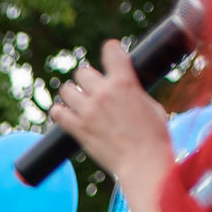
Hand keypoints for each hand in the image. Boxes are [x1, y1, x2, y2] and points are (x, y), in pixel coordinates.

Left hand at [49, 40, 174, 189]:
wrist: (143, 162)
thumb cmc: (154, 137)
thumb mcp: (151, 105)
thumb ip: (134, 92)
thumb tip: (127, 89)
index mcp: (124, 82)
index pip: (110, 50)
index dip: (110, 50)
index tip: (110, 53)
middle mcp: (103, 93)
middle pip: (83, 73)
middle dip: (89, 80)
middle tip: (95, 90)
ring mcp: (88, 111)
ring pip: (67, 90)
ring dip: (72, 95)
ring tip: (79, 102)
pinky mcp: (78, 129)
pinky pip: (58, 113)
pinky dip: (60, 112)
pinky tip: (65, 114)